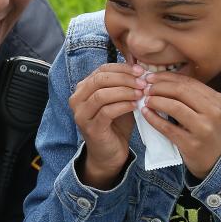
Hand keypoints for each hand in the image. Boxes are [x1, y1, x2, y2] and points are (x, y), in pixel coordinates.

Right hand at [69, 62, 143, 187]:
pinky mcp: (90, 128)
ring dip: (125, 92)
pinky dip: (123, 106)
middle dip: (124, 78)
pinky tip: (136, 106)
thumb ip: (123, 85)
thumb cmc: (116, 124)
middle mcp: (77, 100)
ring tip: (141, 93)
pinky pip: (107, 111)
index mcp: (82, 89)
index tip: (141, 71)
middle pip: (99, 80)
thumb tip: (140, 68)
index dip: (122, 68)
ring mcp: (81, 115)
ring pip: (102, 95)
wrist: (109, 153)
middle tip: (143, 82)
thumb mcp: (119, 100)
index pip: (101, 70)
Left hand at [141, 71, 220, 179]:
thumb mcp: (208, 109)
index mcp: (216, 99)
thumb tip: (161, 79)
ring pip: (174, 107)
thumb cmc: (208, 130)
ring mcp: (203, 128)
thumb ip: (190, 95)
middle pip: (180, 91)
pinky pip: (167, 127)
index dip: (166, 77)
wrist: (219, 158)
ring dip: (155, 101)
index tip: (150, 77)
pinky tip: (145, 113)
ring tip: (145, 100)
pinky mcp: (191, 143)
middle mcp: (212, 112)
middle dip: (159, 87)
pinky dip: (153, 118)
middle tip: (145, 89)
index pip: (188, 82)